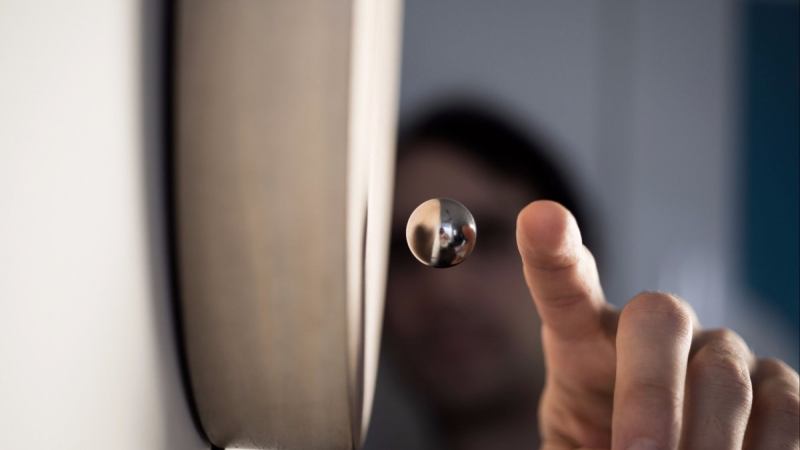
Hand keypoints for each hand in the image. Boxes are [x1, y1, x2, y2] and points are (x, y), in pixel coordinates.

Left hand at [515, 200, 799, 449]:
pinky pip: (783, 409)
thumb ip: (569, 446)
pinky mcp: (774, 384)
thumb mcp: (572, 448)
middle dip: (649, 392)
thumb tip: (589, 448)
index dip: (553, 251)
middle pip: (658, 317)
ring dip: (706, 443)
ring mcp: (718, 350)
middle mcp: (653, 328)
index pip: (566, 285)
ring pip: (723, 377)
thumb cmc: (602, 448)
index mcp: (584, 338)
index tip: (541, 219)